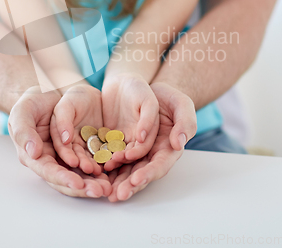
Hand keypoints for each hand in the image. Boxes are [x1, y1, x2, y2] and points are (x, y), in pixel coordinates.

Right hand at [8, 86, 110, 197]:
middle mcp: (52, 159)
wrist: (49, 88)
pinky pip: (92, 159)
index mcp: (34, 155)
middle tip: (100, 190)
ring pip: (81, 173)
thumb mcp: (24, 110)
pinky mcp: (82, 147)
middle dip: (84, 187)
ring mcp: (68, 155)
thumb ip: (24, 131)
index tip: (78, 184)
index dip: (63, 179)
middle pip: (67, 178)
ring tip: (109, 186)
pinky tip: (113, 170)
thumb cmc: (33, 100)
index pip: (49, 171)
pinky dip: (102, 166)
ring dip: (95, 181)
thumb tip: (34, 153)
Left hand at [107, 81, 196, 200]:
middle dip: (129, 185)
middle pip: (141, 172)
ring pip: (125, 169)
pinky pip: (113, 156)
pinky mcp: (121, 143)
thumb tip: (178, 143)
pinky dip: (106, 165)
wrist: (145, 86)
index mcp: (169, 147)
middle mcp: (152, 153)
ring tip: (105, 190)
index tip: (136, 180)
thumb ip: (185, 123)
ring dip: (116, 181)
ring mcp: (135, 149)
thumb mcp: (181, 104)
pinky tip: (96, 171)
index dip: (148, 173)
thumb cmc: (168, 96)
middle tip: (116, 195)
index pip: (160, 164)